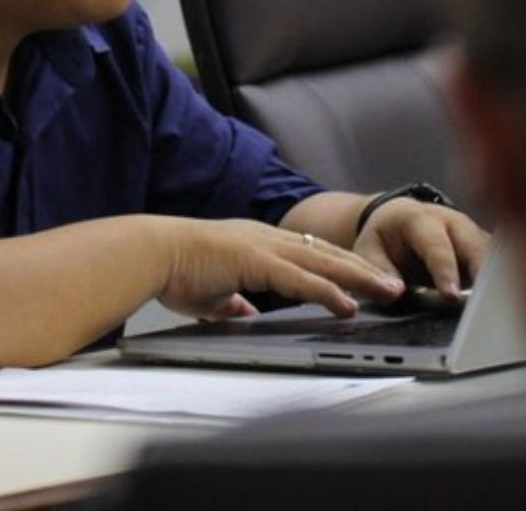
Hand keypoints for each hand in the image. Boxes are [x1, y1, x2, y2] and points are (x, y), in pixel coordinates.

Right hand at [157, 218, 404, 320]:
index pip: (307, 252)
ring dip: (359, 278)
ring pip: (323, 262)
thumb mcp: (210, 291)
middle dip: (362, 269)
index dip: (338, 265)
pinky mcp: (256, 260)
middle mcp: (265, 238)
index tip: (362, 278)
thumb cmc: (173, 268)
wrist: (153, 252)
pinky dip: (327, 292)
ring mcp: (262, 246)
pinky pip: (301, 279)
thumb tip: (242, 310)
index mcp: (255, 243)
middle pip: (325, 253)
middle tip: (394, 284)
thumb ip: (231, 300)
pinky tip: (348, 303)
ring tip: (389, 292)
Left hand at [353, 199, 490, 299]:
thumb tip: (396, 292)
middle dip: (478, 275)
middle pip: (474, 249)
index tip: (450, 295)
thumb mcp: (369, 249)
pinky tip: (486, 303)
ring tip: (483, 308)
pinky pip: (494, 267)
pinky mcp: (483, 249)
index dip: (444, 271)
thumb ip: (379, 269)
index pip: (436, 246)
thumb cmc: (383, 237)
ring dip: (488, 282)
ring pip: (489, 258)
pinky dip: (492, 284)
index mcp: (419, 219)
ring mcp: (472, 235)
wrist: (396, 219)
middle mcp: (452, 223)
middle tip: (479, 305)